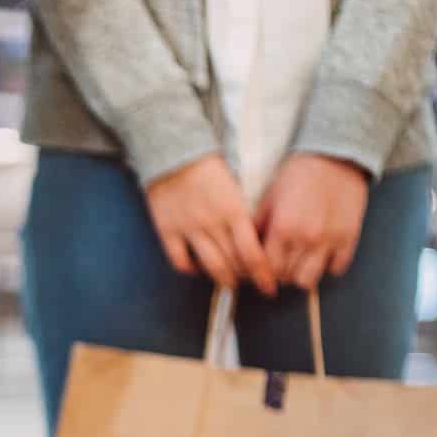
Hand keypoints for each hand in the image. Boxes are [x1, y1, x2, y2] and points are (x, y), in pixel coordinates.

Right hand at [143, 154, 276, 295]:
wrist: (173, 150)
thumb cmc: (209, 166)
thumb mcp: (236, 187)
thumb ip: (244, 214)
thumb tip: (256, 240)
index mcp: (234, 211)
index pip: (253, 254)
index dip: (263, 275)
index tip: (269, 286)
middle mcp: (212, 224)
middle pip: (233, 264)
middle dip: (245, 277)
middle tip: (250, 280)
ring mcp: (188, 229)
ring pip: (210, 266)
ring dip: (223, 278)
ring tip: (229, 281)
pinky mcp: (167, 230)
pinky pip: (180, 261)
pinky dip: (191, 269)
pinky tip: (197, 268)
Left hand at [256, 154, 369, 291]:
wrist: (334, 155)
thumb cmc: (298, 173)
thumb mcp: (270, 196)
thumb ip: (258, 225)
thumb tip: (245, 249)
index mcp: (283, 228)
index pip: (268, 269)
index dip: (263, 270)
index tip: (264, 265)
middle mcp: (306, 238)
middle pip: (287, 278)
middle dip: (280, 273)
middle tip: (281, 261)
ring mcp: (330, 240)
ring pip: (309, 280)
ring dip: (302, 274)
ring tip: (300, 260)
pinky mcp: (349, 238)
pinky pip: (336, 268)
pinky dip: (327, 265)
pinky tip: (322, 253)